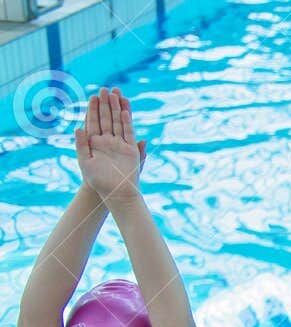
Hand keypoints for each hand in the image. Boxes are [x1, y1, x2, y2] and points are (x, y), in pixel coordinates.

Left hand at [74, 87, 145, 204]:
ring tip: (117, 94)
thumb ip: (81, 144)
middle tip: (105, 89)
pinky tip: (125, 111)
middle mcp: (107, 141)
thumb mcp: (84, 161)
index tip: (93, 96)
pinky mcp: (130, 150)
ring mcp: (119, 144)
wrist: (114, 192)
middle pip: (107, 118)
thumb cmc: (96, 180)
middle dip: (106, 104)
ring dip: (117, 108)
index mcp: (95, 142)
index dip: (93, 108)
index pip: (93, 121)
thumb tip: (78, 128)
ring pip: (118, 122)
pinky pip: (129, 133)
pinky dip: (127, 122)